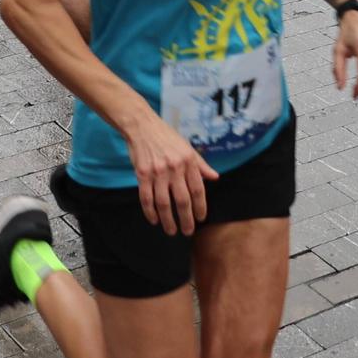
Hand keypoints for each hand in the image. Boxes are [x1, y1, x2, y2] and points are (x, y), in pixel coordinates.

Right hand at [123, 112, 218, 234]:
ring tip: (171, 231)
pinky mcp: (142, 174)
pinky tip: (154, 220)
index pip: (198, 190)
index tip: (201, 218)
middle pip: (183, 200)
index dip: (201, 207)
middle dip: (186, 219)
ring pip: (164, 203)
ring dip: (168, 220)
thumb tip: (215, 177)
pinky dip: (150, 212)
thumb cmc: (166, 136)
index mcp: (188, 161)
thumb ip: (201, 165)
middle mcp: (175, 168)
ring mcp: (158, 172)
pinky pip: (146, 198)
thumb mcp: (188, 147)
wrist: (142, 126)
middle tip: (188, 231)